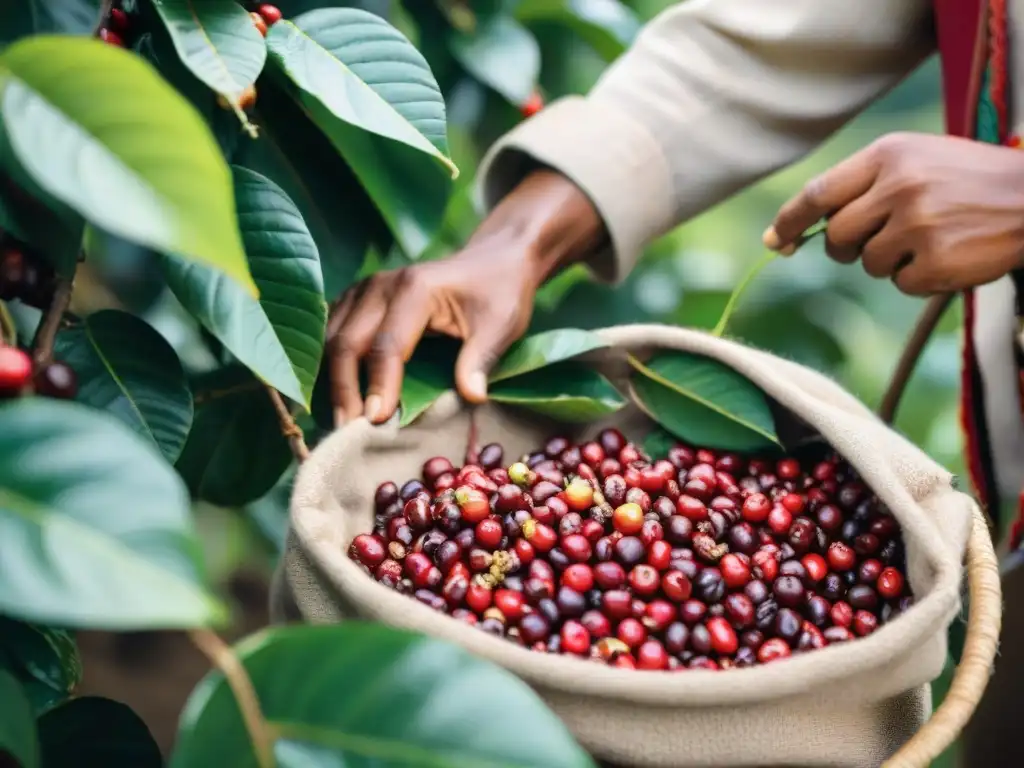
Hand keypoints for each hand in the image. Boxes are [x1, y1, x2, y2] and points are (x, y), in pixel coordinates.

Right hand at [327, 171, 606, 425]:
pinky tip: (340, 397)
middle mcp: (379, 286)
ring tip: (342, 422)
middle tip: (349, 434)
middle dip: (344, 391)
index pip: (386, 346)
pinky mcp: (357, 300)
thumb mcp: (501, 324)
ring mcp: (363, 290)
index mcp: (414, 289)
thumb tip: (472, 397)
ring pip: (330, 340)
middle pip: (346, 343)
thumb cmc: (498, 294)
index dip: (379, 386)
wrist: (492, 262)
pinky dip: (331, 366)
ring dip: (331, 382)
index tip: (377, 422)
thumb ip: (482, 359)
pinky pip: (332, 334)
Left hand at [763, 132, 1023, 294]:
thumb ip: (859, 188)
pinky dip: (919, 278)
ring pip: (868, 263)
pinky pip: (901, 284)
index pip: (818, 193)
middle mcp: (899, 186)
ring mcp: (919, 225)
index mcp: (888, 155)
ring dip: (890, 261)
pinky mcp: (938, 260)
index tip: (775, 240)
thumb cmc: (966, 180)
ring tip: (929, 238)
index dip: (790, 221)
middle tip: (878, 240)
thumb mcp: (915, 161)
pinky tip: (948, 255)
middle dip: (847, 247)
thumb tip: (783, 234)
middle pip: (837, 237)